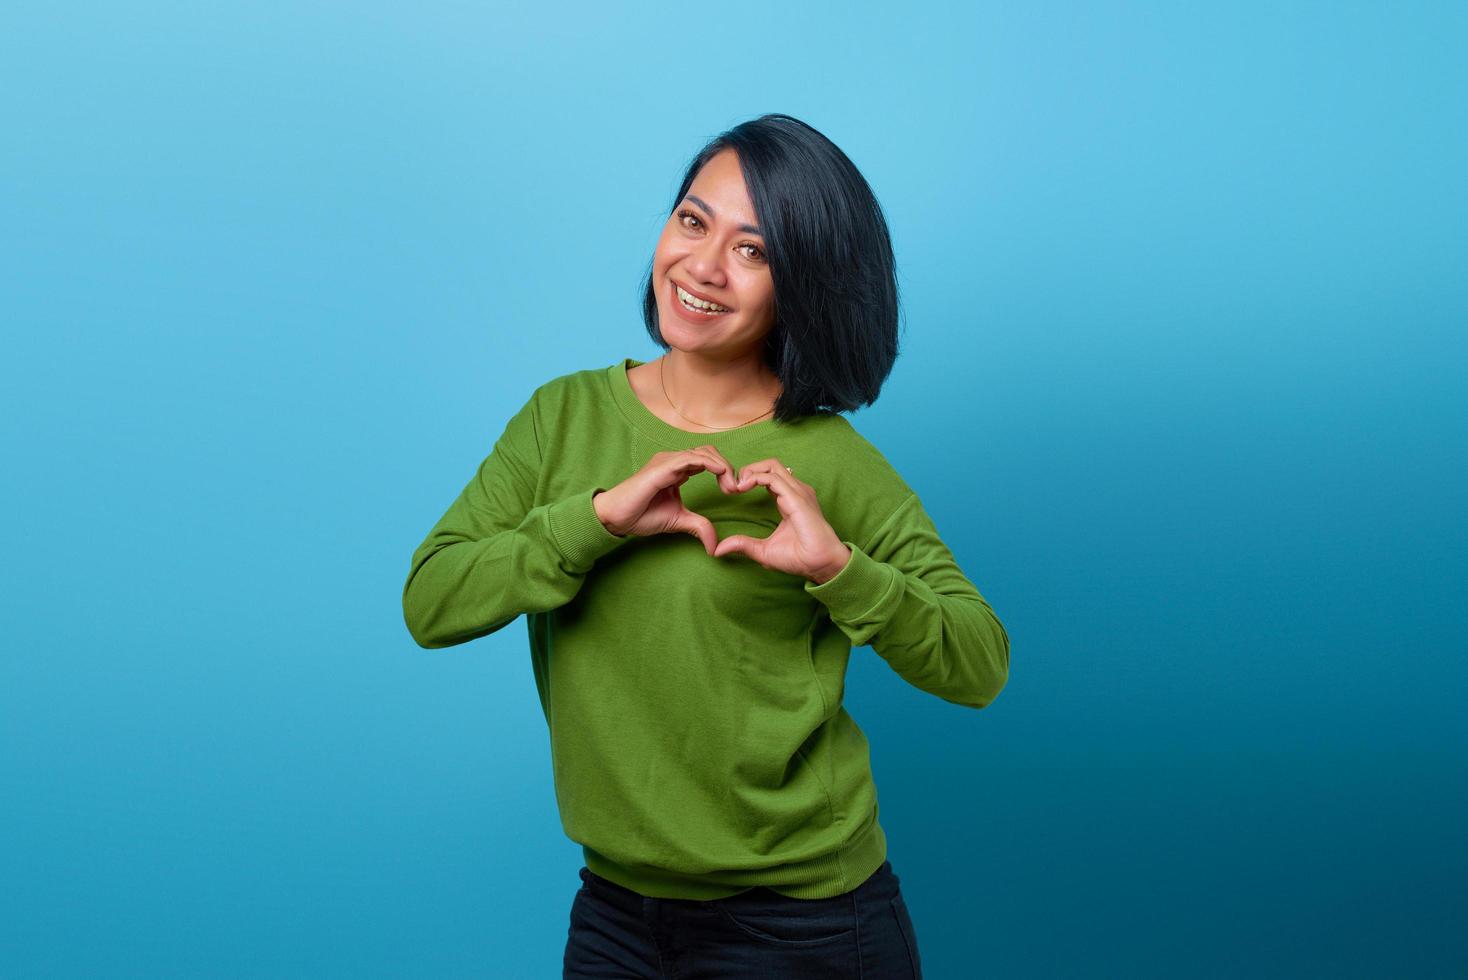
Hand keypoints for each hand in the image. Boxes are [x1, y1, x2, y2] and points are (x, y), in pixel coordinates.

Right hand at [592, 446, 741, 555]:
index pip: (707, 460)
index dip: (724, 472)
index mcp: (677, 470)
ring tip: (729, 487)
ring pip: (703, 452)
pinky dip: (709, 463)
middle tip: (735, 489)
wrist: (616, 517)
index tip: (733, 491)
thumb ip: (698, 527)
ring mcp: (667, 461)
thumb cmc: (641, 515)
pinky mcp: (662, 467)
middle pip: (709, 452)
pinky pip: (691, 458)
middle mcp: (673, 461)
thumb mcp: (678, 521)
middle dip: (727, 468)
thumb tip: (714, 546)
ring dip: (722, 466)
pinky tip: (720, 473)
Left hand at [712, 459, 852, 582]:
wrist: (819, 564)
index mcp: (789, 499)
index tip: (734, 492)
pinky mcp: (797, 497)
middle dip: (749, 469)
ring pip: (772, 465)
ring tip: (738, 486)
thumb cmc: (799, 558)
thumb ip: (743, 545)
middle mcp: (795, 491)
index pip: (769, 476)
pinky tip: (743, 488)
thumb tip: (718, 550)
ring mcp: (798, 491)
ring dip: (750, 471)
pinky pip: (773, 477)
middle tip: (734, 486)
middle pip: (770, 464)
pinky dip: (755, 478)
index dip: (750, 478)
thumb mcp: (763, 551)